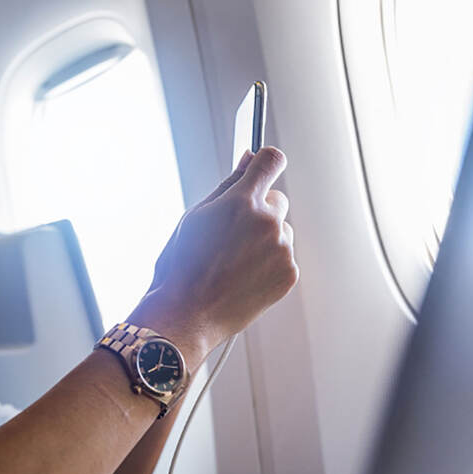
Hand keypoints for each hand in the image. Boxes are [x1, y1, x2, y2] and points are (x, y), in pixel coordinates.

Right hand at [142, 146, 297, 351]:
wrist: (187, 314)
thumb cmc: (183, 267)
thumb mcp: (195, 217)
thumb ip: (227, 185)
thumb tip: (248, 159)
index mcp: (241, 203)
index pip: (271, 160)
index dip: (265, 162)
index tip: (261, 168)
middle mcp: (267, 223)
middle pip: (277, 200)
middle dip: (259, 211)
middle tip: (231, 235)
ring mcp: (282, 250)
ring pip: (281, 231)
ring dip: (265, 239)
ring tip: (234, 262)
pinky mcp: (289, 273)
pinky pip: (284, 256)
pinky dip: (269, 263)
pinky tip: (243, 276)